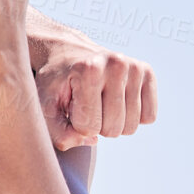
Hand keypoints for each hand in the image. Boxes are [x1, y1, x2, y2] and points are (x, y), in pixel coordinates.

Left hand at [32, 28, 157, 148]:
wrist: (68, 53)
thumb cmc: (56, 82)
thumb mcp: (45, 105)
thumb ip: (58, 131)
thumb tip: (91, 140)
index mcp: (89, 70)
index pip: (89, 126)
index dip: (76, 125)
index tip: (71, 106)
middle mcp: (116, 64)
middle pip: (113, 129)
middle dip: (95, 126)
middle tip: (85, 105)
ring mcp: (135, 67)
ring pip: (131, 126)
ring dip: (112, 122)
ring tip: (99, 102)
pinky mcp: (147, 73)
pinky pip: (149, 117)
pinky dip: (131, 117)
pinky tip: (116, 101)